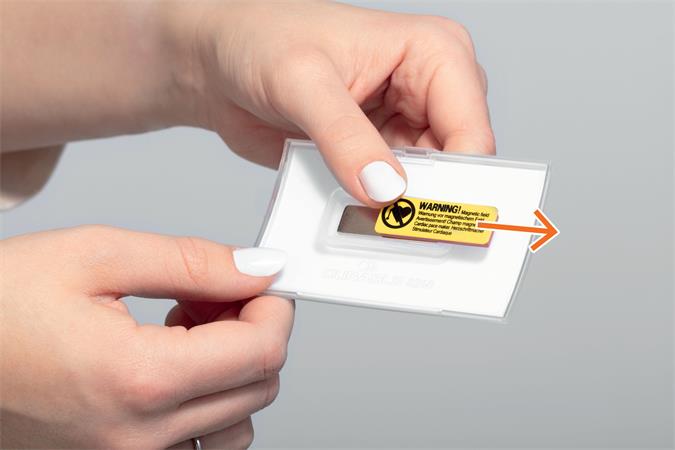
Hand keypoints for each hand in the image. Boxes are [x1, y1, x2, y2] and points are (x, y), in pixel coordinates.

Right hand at [0, 226, 292, 448]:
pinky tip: (168, 361)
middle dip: (252, 329)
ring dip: (230, 368)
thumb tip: (255, 267)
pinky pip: (197, 442)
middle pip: (258, 386)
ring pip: (235, 420)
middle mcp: (138, 437)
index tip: (263, 280)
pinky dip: (204, 400)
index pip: (263, 351)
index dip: (275, 307)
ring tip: (184, 327)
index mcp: (138, 380)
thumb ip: (191, 261)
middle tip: (213, 292)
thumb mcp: (95, 256)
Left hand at [177, 1, 493, 205]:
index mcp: (433, 53)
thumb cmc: (260, 39)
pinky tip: (358, 225)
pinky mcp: (377, 154)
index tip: (434, 226)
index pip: (470, 130)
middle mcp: (429, 90)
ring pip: (427, 187)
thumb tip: (386, 189)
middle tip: (402, 237)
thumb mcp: (302, 82)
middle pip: (457, 165)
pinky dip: (377, 214)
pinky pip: (391, 195)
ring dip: (402, 214)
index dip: (459, 184)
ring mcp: (404, 125)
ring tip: (375, 235)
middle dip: (432, 204)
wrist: (221, 61)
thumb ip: (346, 138)